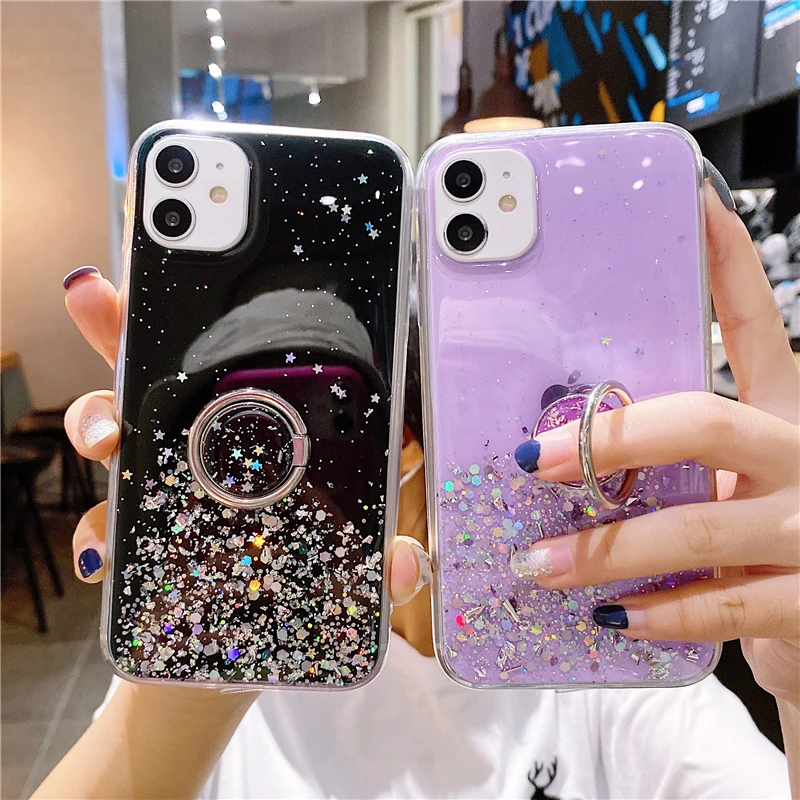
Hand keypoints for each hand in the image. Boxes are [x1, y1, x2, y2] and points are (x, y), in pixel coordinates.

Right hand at [62, 268, 429, 601]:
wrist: (237, 651)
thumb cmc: (293, 581)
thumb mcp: (341, 555)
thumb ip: (373, 554)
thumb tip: (409, 564)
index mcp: (250, 433)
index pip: (219, 360)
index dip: (193, 312)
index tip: (171, 267)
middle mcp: (194, 448)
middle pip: (149, 373)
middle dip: (118, 331)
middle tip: (96, 297)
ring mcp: (157, 490)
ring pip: (109, 432)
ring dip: (95, 419)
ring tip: (105, 433)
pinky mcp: (131, 545)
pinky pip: (98, 527)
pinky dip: (91, 532)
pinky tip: (98, 550)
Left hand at [515, 184, 799, 705]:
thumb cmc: (767, 538)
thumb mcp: (735, 479)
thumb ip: (678, 456)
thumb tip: (569, 441)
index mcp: (785, 414)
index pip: (755, 325)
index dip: (727, 265)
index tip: (692, 205)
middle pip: (705, 420)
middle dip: (610, 440)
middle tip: (535, 458)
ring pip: (695, 527)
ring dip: (605, 548)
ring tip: (538, 562)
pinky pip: (720, 608)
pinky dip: (657, 612)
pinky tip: (611, 615)